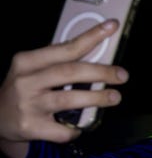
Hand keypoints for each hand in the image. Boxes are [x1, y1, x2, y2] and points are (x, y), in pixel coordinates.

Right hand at [0, 19, 128, 157]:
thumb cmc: (24, 90)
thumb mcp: (33, 70)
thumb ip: (59, 63)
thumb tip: (98, 53)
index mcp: (27, 61)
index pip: (65, 47)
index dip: (91, 37)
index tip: (111, 27)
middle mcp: (26, 81)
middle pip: (70, 72)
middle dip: (101, 72)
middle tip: (122, 75)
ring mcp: (28, 105)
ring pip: (68, 99)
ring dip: (96, 98)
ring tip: (115, 97)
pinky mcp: (32, 127)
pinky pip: (63, 130)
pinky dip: (75, 129)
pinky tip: (80, 127)